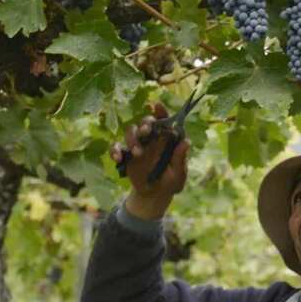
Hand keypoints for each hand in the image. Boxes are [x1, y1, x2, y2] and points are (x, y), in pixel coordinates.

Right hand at [111, 102, 189, 220]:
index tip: (157, 106)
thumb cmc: (171, 183)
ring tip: (138, 153)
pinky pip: (116, 147)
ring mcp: (138, 146)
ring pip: (130, 132)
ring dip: (133, 139)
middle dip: (145, 124)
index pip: (165, 122)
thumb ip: (180, 159)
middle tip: (147, 132)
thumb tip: (186, 142)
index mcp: (166, 140)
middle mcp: (152, 139)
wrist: (154, 196)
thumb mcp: (179, 174)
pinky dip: (114, 150)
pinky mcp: (126, 155)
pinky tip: (118, 159)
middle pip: (146, 123)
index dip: (161, 112)